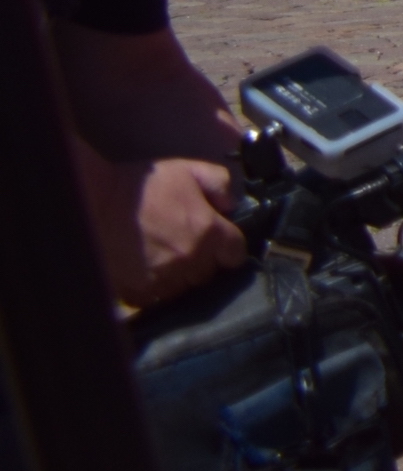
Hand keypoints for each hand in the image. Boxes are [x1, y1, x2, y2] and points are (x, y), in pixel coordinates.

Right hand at [113, 156, 246, 307]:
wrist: (99, 202)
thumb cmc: (145, 185)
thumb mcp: (191, 170)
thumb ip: (220, 185)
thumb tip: (230, 206)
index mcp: (208, 232)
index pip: (236, 253)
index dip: (230, 248)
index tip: (222, 244)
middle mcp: (190, 260)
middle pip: (210, 274)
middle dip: (205, 262)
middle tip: (189, 248)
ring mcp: (164, 279)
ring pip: (185, 289)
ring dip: (182, 278)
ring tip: (168, 261)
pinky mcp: (138, 291)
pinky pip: (157, 300)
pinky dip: (156, 290)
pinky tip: (149, 273)